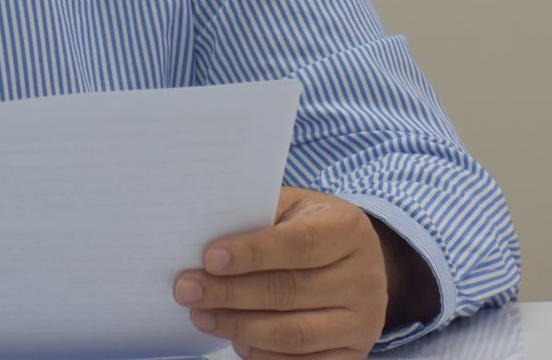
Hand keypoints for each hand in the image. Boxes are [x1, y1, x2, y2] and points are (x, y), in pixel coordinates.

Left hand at [172, 187, 389, 359]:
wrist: (357, 261)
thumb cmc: (310, 227)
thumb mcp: (293, 207)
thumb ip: (257, 217)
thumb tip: (201, 235)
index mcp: (348, 229)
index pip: (298, 244)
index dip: (252, 253)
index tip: (209, 259)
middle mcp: (364, 277)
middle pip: (289, 291)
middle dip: (231, 294)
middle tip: (187, 290)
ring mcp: (363, 320)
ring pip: (294, 333)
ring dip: (240, 328)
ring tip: (202, 317)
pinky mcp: (354, 352)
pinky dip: (265, 356)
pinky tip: (237, 342)